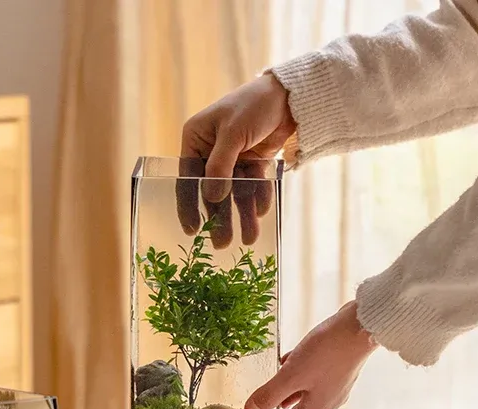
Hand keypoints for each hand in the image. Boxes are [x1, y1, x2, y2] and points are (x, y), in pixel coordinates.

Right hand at [178, 72, 295, 247]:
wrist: (289, 95)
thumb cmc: (254, 104)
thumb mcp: (233, 133)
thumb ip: (220, 166)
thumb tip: (211, 198)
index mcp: (196, 139)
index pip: (187, 178)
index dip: (188, 206)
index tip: (192, 231)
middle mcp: (211, 151)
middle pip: (213, 192)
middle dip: (220, 218)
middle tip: (222, 244)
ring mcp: (232, 158)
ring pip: (235, 193)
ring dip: (242, 215)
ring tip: (250, 237)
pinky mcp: (253, 162)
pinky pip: (253, 187)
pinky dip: (258, 199)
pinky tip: (262, 212)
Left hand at [245, 301, 378, 408]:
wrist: (359, 329)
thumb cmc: (328, 353)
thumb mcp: (291, 376)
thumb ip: (270, 394)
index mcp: (316, 407)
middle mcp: (328, 399)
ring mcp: (336, 384)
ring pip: (310, 395)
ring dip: (294, 396)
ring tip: (281, 397)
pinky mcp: (339, 367)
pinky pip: (316, 377)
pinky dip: (302, 376)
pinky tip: (292, 364)